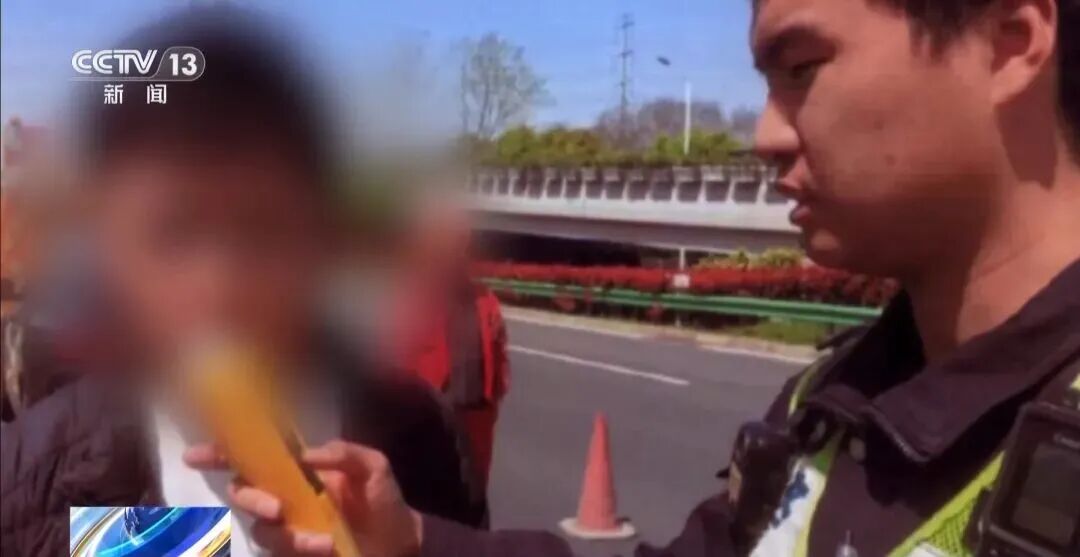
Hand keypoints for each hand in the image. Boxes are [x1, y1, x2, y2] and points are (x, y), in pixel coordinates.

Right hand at [184, 440, 422, 556]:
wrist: (402, 542)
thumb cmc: (384, 499)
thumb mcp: (373, 467)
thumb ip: (344, 454)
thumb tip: (306, 454)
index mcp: (297, 470)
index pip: (251, 458)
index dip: (219, 454)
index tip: (193, 456)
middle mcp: (285, 497)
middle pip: (242, 493)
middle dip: (251, 498)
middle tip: (276, 508)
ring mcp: (288, 528)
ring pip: (262, 531)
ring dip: (288, 535)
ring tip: (322, 542)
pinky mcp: (296, 553)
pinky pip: (279, 552)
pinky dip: (301, 549)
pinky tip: (327, 547)